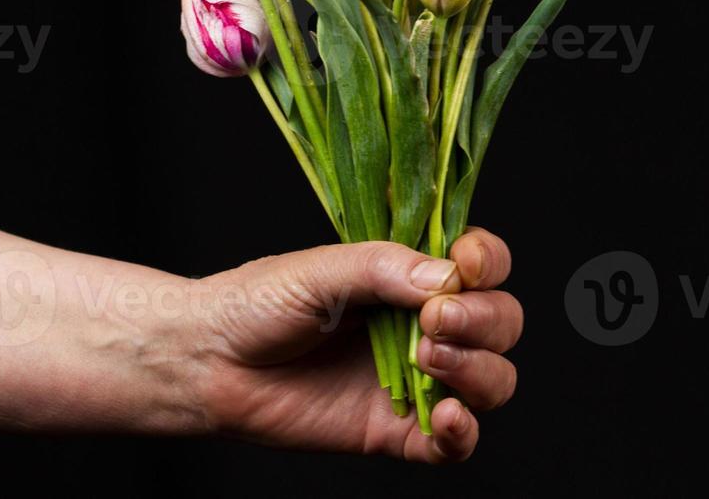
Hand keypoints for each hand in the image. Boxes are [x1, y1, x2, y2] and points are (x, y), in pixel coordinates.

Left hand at [191, 228, 522, 462]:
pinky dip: (464, 433)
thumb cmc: (258, 304)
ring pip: (493, 381)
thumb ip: (385, 268)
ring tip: (429, 361)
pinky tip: (445, 417)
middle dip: (484, 320)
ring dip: (479, 370)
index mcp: (416, 280)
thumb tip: (448, 281)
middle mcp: (428, 329)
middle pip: (502, 324)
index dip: (490, 264)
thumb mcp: (321, 270)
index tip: (466, 264)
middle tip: (435, 320)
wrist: (207, 363)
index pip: (486, 268)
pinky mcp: (398, 433)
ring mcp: (418, 383)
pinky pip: (455, 444)